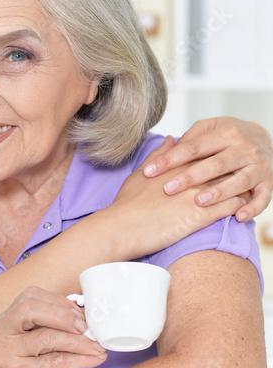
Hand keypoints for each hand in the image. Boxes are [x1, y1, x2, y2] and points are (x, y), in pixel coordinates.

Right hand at [0, 288, 106, 367]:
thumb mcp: (26, 351)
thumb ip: (44, 333)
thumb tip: (82, 321)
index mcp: (3, 324)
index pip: (29, 297)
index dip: (58, 302)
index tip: (80, 313)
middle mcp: (1, 335)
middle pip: (30, 308)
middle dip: (64, 314)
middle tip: (87, 327)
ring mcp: (7, 355)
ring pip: (46, 337)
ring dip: (79, 340)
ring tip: (98, 346)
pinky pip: (54, 363)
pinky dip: (79, 360)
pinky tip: (94, 361)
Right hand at [104, 137, 249, 257]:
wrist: (121, 228)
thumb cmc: (126, 205)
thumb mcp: (139, 174)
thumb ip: (159, 156)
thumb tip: (172, 139)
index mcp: (176, 165)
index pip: (206, 153)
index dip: (218, 155)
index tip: (223, 159)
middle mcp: (190, 176)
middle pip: (223, 165)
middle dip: (235, 168)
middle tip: (243, 173)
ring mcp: (197, 194)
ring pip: (232, 184)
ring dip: (242, 187)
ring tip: (246, 192)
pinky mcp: (202, 215)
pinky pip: (232, 206)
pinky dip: (241, 206)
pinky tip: (242, 210)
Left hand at [141, 117, 272, 221]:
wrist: (263, 136)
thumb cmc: (225, 136)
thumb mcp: (209, 128)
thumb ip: (189, 138)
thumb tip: (166, 144)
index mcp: (226, 133)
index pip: (193, 148)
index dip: (170, 159)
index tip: (148, 172)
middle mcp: (244, 149)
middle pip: (216, 164)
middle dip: (191, 177)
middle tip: (168, 188)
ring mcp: (258, 167)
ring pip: (240, 181)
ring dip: (220, 192)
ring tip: (198, 201)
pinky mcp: (268, 183)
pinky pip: (264, 198)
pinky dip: (253, 208)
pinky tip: (238, 217)